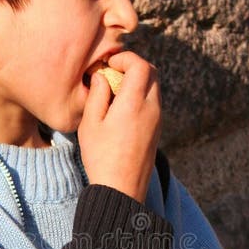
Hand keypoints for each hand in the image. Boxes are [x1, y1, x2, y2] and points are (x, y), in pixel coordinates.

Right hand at [77, 52, 160, 202]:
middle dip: (132, 66)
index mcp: (134, 103)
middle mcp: (152, 108)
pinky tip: (121, 109)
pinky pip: (153, 102)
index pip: (141, 65)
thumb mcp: (91, 124)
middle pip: (152, 72)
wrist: (121, 189)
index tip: (108, 64)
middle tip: (112, 73)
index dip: (125, 58)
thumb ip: (97, 95)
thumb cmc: (101, 157)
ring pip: (154, 87)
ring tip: (114, 92)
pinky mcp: (157, 130)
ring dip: (137, 81)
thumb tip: (102, 77)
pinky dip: (140, 96)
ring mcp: (158, 120)